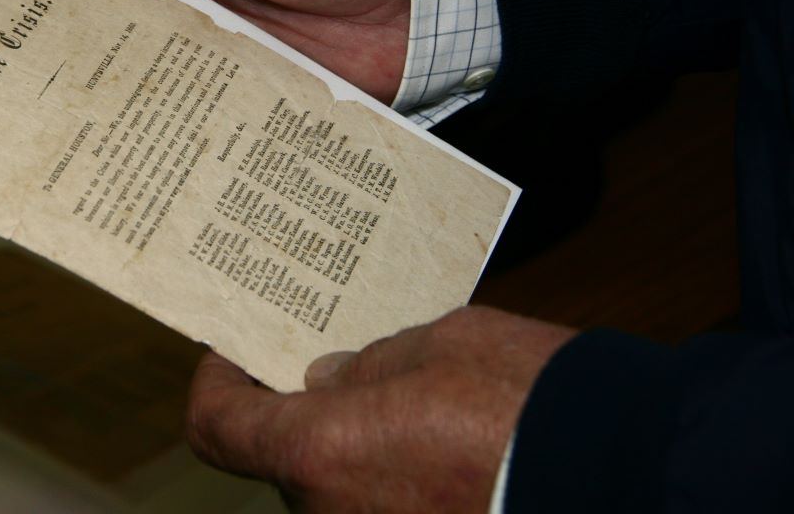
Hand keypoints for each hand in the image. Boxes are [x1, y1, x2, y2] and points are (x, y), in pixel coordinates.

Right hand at [43, 0, 410, 102]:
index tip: (10, 7)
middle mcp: (193, 4)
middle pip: (117, 33)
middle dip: (76, 57)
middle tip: (25, 87)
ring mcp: (223, 54)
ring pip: (156, 82)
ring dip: (124, 102)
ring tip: (72, 133)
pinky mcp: (256, 96)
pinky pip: (210, 118)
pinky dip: (183, 135)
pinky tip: (148, 156)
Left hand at [185, 306, 575, 512]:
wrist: (626, 473)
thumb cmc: (527, 400)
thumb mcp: (438, 344)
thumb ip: (367, 365)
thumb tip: (328, 380)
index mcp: (320, 451)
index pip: (219, 427)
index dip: (215, 384)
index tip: (230, 352)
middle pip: (286, 458)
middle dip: (305, 411)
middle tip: (338, 359)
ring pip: (340, 487)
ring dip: (355, 445)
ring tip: (410, 397)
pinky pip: (384, 507)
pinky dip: (394, 476)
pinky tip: (441, 442)